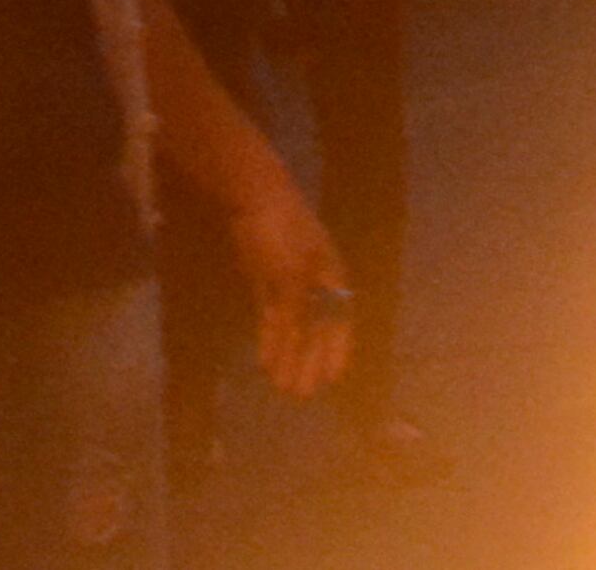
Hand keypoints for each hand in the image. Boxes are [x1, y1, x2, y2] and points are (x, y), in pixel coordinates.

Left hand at [223, 172, 355, 399]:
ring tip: (282, 387)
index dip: (338, 351)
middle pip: (316, 330)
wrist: (255, 201)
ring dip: (289, 357)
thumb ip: (294, 313)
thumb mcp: (291, 275)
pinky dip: (271, 341)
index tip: (333, 380)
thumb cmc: (282, 235)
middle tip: (303, 394)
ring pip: (293, 329)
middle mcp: (315, 286)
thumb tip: (296, 346)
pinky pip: (273, 320)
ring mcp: (291, 285)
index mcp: (331, 280)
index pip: (339, 323)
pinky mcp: (268, 284)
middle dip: (310, 362)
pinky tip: (265, 362)